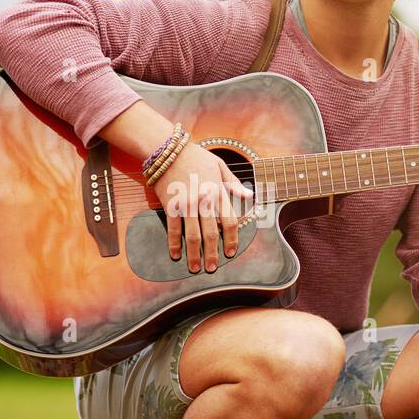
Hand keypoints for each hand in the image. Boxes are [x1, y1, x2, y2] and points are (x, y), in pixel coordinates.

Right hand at [152, 142, 251, 273]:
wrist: (168, 150)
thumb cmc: (196, 157)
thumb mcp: (220, 165)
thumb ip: (234, 184)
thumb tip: (250, 196)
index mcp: (218, 192)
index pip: (230, 221)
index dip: (231, 239)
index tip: (230, 252)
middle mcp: (204, 200)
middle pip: (212, 233)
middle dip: (213, 253)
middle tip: (213, 268)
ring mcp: (186, 204)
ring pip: (193, 235)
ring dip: (194, 254)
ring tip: (195, 268)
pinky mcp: (170, 205)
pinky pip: (173, 229)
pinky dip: (174, 244)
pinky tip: (176, 255)